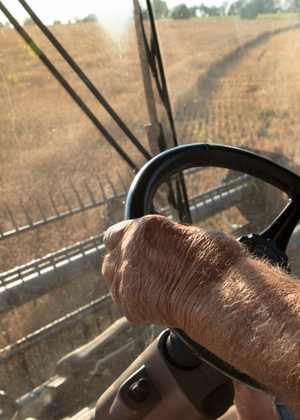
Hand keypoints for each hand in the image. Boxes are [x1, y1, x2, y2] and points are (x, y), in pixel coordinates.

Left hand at [102, 215, 243, 331]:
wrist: (221, 292)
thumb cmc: (216, 261)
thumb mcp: (191, 235)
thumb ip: (166, 239)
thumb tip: (166, 245)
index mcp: (144, 229)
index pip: (113, 235)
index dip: (122, 244)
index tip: (130, 252)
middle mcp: (128, 251)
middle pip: (110, 262)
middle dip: (123, 268)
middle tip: (145, 275)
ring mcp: (126, 280)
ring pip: (115, 287)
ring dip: (129, 288)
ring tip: (155, 292)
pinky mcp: (131, 306)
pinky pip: (128, 307)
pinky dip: (140, 308)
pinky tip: (161, 305)